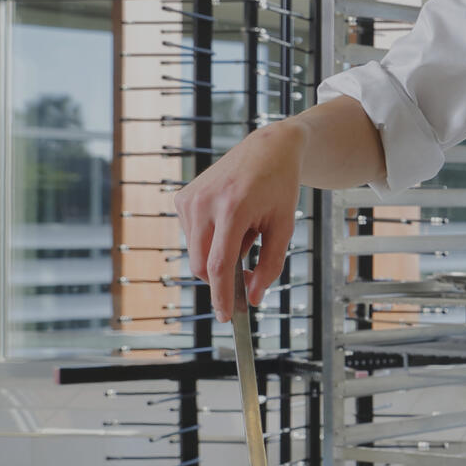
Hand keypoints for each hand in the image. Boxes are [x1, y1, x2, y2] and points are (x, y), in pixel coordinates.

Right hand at [172, 122, 305, 321]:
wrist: (268, 148)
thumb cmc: (280, 187)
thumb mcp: (284, 227)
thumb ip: (270, 265)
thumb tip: (253, 299)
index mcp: (233, 208)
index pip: (220, 264)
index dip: (222, 295)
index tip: (226, 316)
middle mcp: (204, 202)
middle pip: (202, 264)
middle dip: (223, 280)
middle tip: (249, 281)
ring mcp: (188, 199)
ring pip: (196, 253)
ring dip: (220, 255)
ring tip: (246, 231)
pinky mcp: (181, 198)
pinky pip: (193, 237)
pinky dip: (211, 240)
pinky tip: (231, 220)